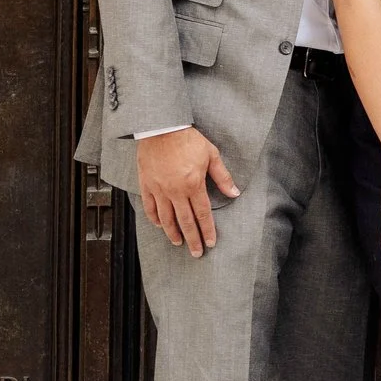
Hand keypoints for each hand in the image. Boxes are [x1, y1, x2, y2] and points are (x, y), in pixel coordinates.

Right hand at [137, 128, 237, 257]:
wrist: (161, 127)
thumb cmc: (188, 139)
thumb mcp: (211, 155)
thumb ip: (222, 176)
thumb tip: (234, 193)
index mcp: (193, 184)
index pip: (202, 214)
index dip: (207, 230)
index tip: (210, 242)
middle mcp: (176, 190)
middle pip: (185, 221)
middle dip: (192, 239)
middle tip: (196, 253)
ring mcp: (159, 189)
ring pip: (166, 218)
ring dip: (173, 233)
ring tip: (178, 243)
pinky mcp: (147, 184)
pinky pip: (150, 207)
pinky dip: (155, 219)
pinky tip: (160, 226)